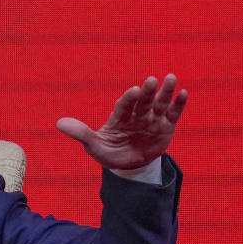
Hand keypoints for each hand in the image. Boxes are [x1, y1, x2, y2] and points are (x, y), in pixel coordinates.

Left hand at [56, 74, 187, 169]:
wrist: (128, 165)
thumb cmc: (109, 152)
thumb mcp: (94, 146)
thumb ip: (81, 133)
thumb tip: (58, 123)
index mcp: (119, 117)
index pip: (124, 106)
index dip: (129, 99)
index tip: (134, 91)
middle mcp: (137, 114)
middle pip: (143, 101)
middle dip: (147, 92)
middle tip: (151, 80)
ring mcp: (152, 119)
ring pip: (160, 104)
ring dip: (166, 92)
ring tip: (171, 78)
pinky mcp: (165, 127)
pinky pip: (173, 114)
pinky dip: (178, 104)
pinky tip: (183, 93)